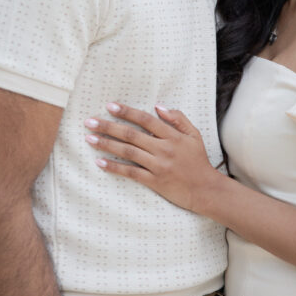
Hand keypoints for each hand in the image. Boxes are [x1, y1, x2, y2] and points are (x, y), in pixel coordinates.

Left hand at [84, 103, 217, 212]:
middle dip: (108, 126)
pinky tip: (100, 162)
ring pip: (127, 152)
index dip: (126, 111)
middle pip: (131, 135)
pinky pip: (130, 173)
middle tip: (89, 121)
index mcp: (172, 136)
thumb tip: (158, 107)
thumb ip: (178, 118)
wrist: (205, 189)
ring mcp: (158, 166)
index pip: (145, 119)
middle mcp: (163, 149)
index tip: (110, 106)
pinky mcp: (154, 181)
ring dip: (106, 144)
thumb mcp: (194, 135)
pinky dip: (114, 167)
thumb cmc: (198, 161)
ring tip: (89, 139)